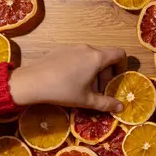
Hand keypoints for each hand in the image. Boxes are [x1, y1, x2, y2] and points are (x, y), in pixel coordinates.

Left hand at [8, 44, 126, 111]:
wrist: (32, 82)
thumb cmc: (63, 90)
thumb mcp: (86, 100)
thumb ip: (106, 103)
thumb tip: (121, 108)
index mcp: (97, 58)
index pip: (119, 54)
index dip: (122, 67)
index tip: (116, 81)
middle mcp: (87, 48)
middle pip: (104, 58)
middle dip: (105, 75)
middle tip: (98, 92)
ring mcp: (73, 47)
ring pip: (90, 58)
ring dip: (93, 72)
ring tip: (83, 89)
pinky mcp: (61, 49)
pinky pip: (78, 56)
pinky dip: (80, 67)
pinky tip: (68, 81)